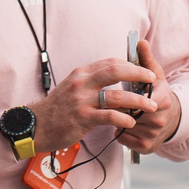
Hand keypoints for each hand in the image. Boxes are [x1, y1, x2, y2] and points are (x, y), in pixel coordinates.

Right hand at [30, 57, 152, 153]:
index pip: (110, 62)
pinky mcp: (82, 118)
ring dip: (138, 101)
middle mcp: (82, 83)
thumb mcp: (72, 88)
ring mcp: (82, 100)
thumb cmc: (57, 109)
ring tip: (151, 107)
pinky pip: (108, 116)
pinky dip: (123, 118)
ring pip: (117, 96)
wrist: (35, 125)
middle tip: (153, 81)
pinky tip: (131, 122)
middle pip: (115, 71)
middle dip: (138, 75)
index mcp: (81, 74)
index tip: (144, 71)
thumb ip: (91, 82)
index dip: (131, 65)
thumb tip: (114, 77)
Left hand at [109, 35, 182, 151]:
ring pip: (123, 125)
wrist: (172, 118)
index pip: (138, 97)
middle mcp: (159, 120)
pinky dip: (120, 132)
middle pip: (128, 112)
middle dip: (119, 106)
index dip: (126, 95)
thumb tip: (140, 41)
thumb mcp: (155, 75)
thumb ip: (146, 58)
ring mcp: (153, 135)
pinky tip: (123, 125)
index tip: (120, 91)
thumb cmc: (158, 93)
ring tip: (120, 112)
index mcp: (162, 100)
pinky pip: (123, 139)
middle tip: (113, 101)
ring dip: (118, 119)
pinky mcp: (146, 147)